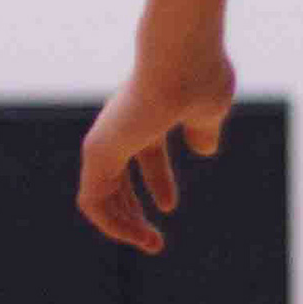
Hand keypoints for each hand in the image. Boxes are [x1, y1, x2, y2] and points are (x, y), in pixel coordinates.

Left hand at [76, 45, 235, 251]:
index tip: (168, 207)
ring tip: (150, 245)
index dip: (157, 183)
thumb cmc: (199, 76)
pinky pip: (92, 200)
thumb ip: (204, 129)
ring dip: (124, 225)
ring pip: (101, 195)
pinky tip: (132, 236)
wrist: (180, 58)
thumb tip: (205, 149)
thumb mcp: (210, 109)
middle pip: (117, 180)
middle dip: (134, 212)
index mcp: (147, 115)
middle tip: (154, 241)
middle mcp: (121, 128)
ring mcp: (105, 140)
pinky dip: (110, 222)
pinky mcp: (97, 153)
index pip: (144, 155)